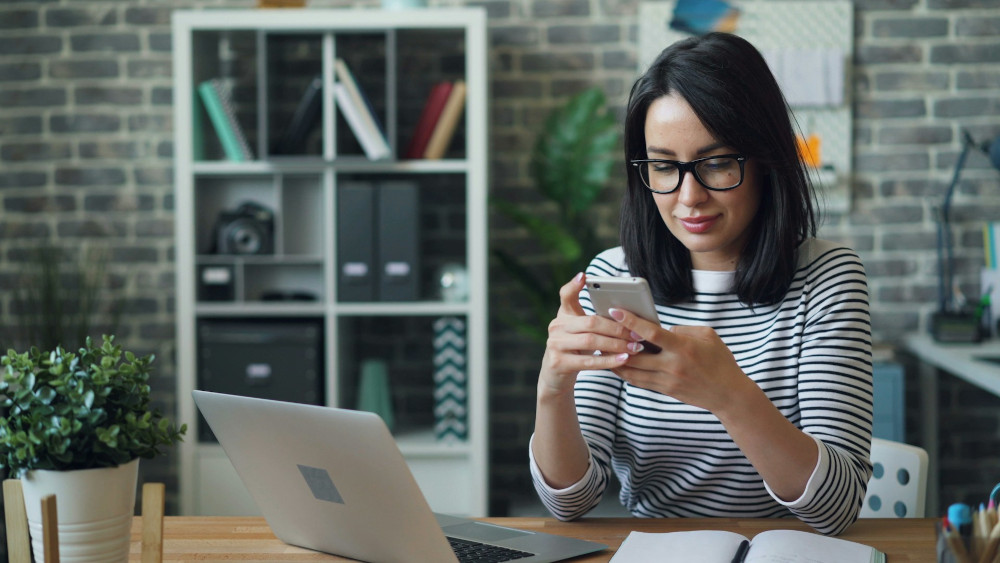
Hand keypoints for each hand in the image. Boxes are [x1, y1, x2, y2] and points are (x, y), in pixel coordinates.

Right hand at [537, 273, 644, 398]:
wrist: (555, 375)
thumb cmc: (575, 349)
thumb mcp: (580, 331)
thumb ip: (594, 320)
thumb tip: (625, 314)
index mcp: (563, 315)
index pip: (566, 296)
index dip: (574, 285)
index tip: (585, 276)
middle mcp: (556, 326)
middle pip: (591, 322)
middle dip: (617, 328)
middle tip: (637, 333)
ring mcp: (555, 344)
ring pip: (591, 341)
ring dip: (617, 344)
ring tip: (635, 347)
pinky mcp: (558, 363)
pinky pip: (589, 362)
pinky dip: (609, 360)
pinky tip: (624, 359)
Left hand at [606, 309, 752, 413]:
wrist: (728, 394)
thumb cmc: (720, 360)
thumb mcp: (707, 336)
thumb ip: (682, 329)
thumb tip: (660, 329)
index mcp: (683, 347)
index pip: (651, 333)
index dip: (631, 321)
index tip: (615, 310)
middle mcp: (672, 365)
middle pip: (634, 354)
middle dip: (615, 342)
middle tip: (599, 329)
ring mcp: (667, 380)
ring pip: (632, 371)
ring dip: (615, 359)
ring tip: (601, 347)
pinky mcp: (664, 390)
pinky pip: (638, 381)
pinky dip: (625, 372)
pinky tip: (615, 363)